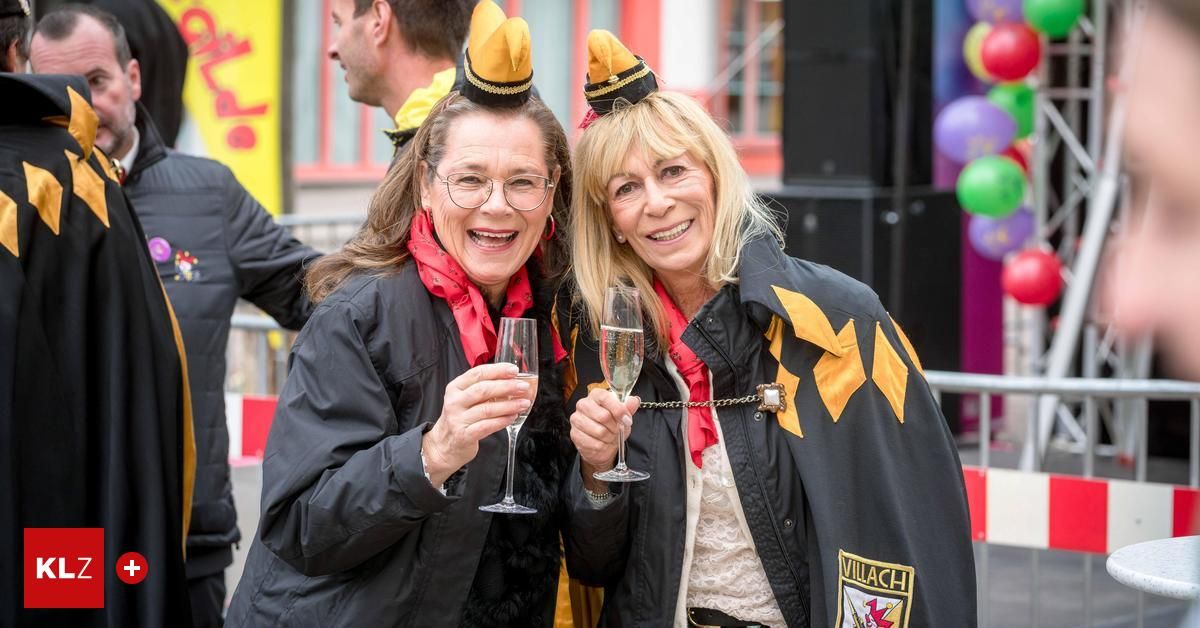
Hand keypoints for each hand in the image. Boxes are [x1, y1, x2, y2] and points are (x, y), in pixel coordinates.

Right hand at [422, 363, 531, 484]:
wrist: (444, 444)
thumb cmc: (460, 417)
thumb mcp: (465, 398)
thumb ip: (483, 387)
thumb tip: (512, 379)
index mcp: (455, 387)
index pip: (477, 373)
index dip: (497, 370)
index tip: (514, 370)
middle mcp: (454, 401)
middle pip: (483, 390)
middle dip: (506, 387)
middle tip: (523, 387)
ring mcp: (457, 419)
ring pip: (487, 409)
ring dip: (509, 405)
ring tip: (524, 403)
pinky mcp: (464, 435)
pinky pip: (487, 426)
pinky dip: (502, 421)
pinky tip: (513, 417)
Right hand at [570, 388, 638, 487]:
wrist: (602, 444)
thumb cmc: (612, 426)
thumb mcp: (623, 416)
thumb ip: (628, 408)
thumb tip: (634, 400)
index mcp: (595, 395)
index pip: (605, 397)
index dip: (618, 409)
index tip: (626, 419)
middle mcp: (583, 405)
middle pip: (603, 416)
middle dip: (615, 426)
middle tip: (617, 430)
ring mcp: (577, 420)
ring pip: (599, 431)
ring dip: (609, 437)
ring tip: (610, 436)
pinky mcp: (574, 434)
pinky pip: (594, 443)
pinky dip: (603, 446)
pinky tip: (602, 443)